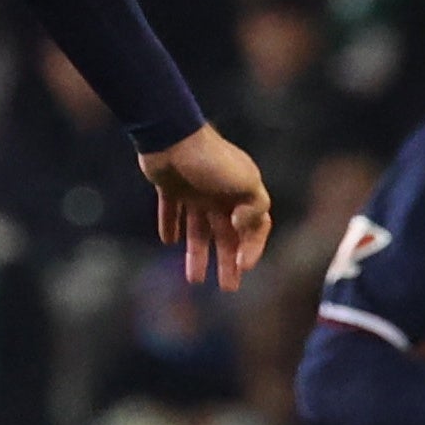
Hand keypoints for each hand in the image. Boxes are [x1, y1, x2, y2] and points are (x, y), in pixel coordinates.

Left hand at [136, 123, 272, 285]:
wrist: (171, 135)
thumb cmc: (211, 160)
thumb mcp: (245, 183)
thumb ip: (255, 208)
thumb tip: (244, 225)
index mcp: (242, 191)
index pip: (256, 226)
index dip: (253, 247)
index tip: (244, 267)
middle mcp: (221, 193)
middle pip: (226, 235)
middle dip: (228, 262)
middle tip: (229, 289)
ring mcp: (195, 190)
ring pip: (198, 229)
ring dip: (197, 254)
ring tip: (194, 280)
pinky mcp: (170, 187)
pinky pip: (171, 211)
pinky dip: (169, 226)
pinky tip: (168, 241)